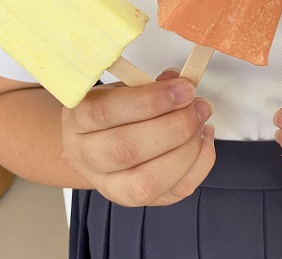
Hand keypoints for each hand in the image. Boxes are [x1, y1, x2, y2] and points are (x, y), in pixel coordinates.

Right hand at [61, 70, 215, 205]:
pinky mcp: (138, 200)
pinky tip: (203, 139)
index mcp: (78, 120)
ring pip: (147, 181)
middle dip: (174, 126)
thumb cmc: (113, 112)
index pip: (105, 112)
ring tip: (201, 122)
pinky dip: (199, 164)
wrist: (94, 144)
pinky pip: (175, 191)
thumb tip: (179, 82)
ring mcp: (110, 186)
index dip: (149, 100)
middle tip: (197, 106)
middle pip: (126, 149)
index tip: (182, 88)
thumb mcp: (123, 88)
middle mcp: (87, 157)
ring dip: (187, 149)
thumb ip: (150, 84)